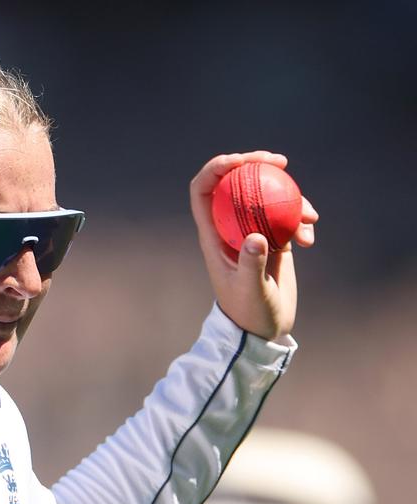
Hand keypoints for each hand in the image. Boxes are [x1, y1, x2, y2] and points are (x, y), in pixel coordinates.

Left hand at [190, 151, 318, 339]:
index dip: (216, 168)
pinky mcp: (274, 239)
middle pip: (236, 183)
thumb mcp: (251, 290)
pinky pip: (287, 216)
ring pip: (267, 196)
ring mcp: (252, 231)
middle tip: (281, 161)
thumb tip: (257, 237)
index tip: (241, 161)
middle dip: (256, 164)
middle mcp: (229, 228)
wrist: (263, 331)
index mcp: (213, 235)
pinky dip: (300, 220)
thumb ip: (252, 264)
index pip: (204, 191)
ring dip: (292, 198)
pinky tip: (309, 237)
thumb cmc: (249, 314)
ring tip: (310, 218)